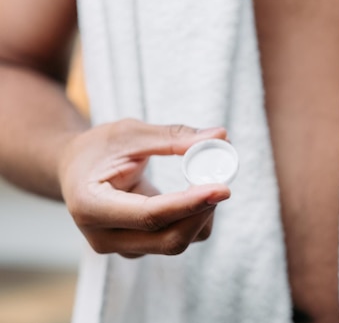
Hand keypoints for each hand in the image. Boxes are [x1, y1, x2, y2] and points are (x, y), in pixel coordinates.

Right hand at [58, 119, 230, 256]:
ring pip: (176, 243)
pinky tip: (196, 194)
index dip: (190, 203)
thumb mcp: (130, 132)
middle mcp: (103, 237)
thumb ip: (173, 136)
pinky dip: (194, 218)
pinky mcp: (137, 247)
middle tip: (222, 180)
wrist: (75, 168)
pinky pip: (175, 239)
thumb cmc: (98, 147)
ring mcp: (120, 247)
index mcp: (91, 206)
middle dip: (202, 211)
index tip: (222, 188)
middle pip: (168, 239)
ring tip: (206, 180)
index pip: (150, 215)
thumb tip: (220, 136)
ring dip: (201, 214)